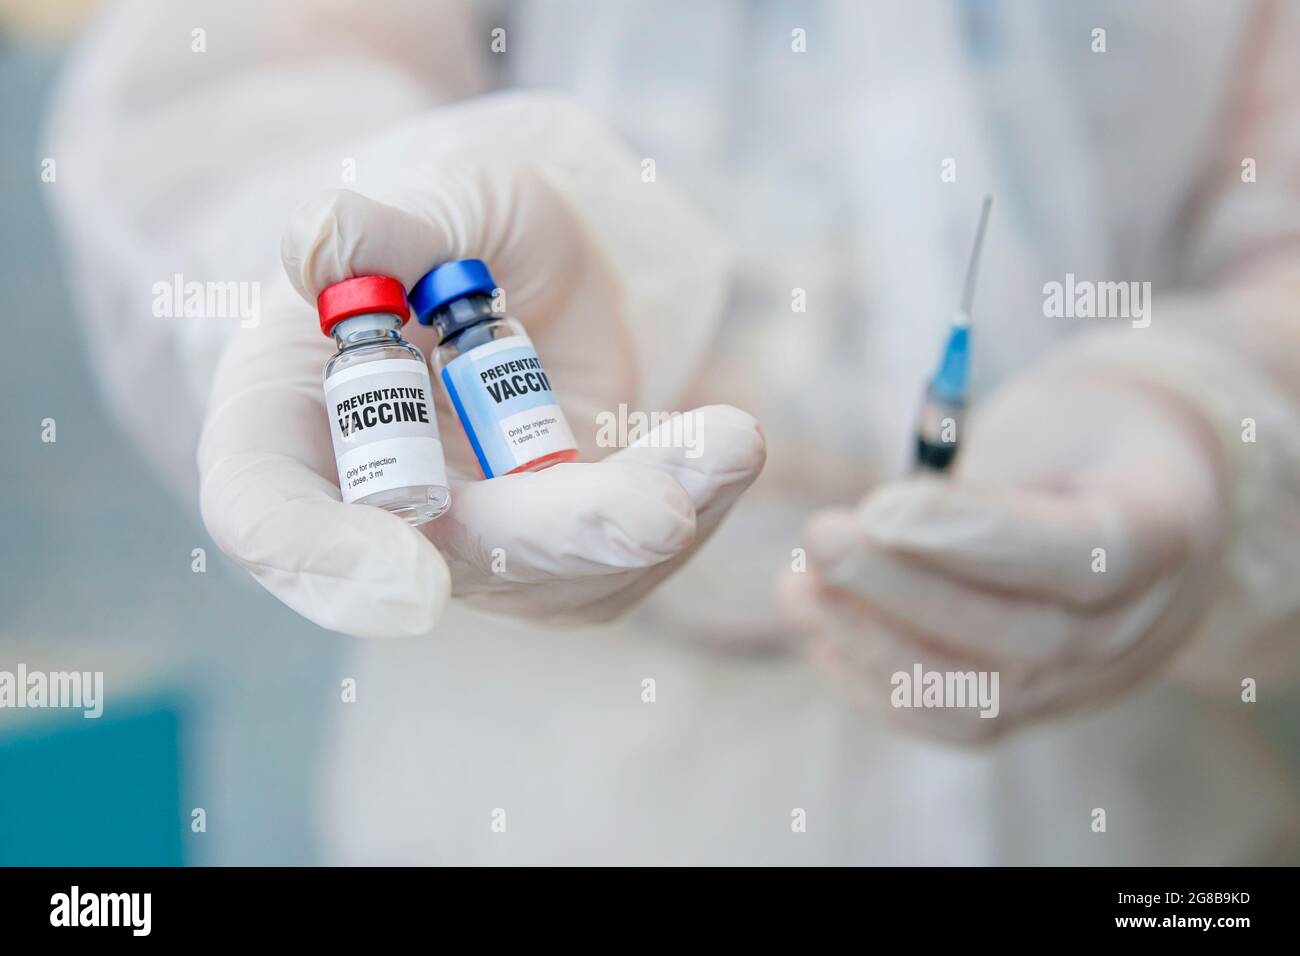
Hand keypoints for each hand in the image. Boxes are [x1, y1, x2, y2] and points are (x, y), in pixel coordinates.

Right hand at [198, 96, 764, 636]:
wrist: (510, 263)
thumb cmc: (440, 228)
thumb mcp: (421, 199)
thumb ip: (379, 227)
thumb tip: (318, 247)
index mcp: (290, 429)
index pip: (273, 520)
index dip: (328, 563)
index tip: (416, 584)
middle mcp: (375, 510)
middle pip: (451, 560)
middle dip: (563, 537)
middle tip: (661, 512)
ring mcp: (471, 543)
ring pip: (558, 579)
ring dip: (653, 519)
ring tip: (734, 440)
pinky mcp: (559, 552)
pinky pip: (626, 565)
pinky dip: (688, 508)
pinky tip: (726, 446)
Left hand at [781, 371, 1229, 740]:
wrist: (1134, 490)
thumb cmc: (1078, 435)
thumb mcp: (1055, 414)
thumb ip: (990, 467)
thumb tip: (881, 524)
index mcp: (1163, 528)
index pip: (1081, 555)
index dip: (975, 538)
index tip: (878, 507)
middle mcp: (1139, 624)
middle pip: (1025, 636)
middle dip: (902, 589)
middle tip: (820, 538)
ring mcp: (1091, 679)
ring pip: (983, 698)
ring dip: (874, 644)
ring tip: (800, 586)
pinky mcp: (1037, 707)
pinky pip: (955, 724)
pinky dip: (877, 687)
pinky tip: (820, 633)